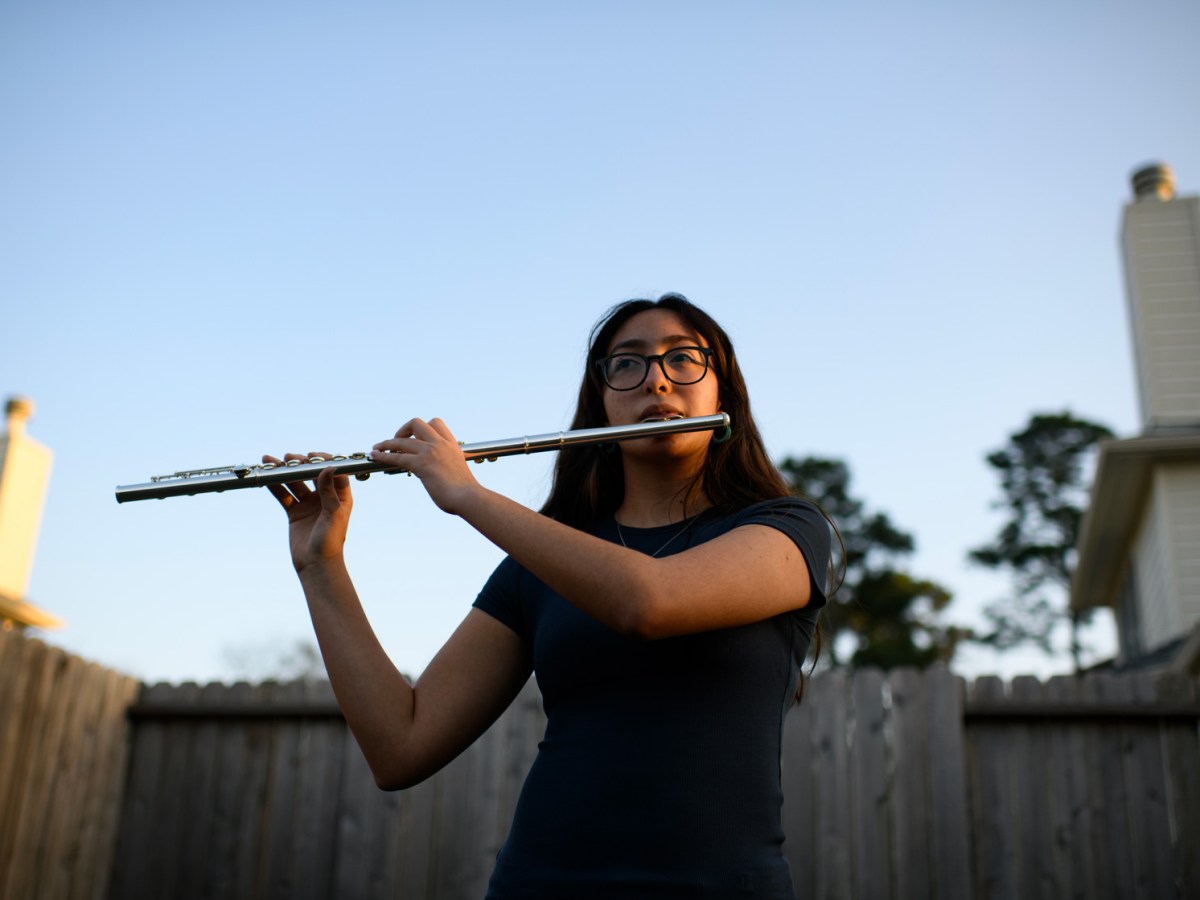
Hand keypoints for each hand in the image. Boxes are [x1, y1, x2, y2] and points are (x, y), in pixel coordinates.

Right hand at [264, 453, 352, 572]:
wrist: (315, 565)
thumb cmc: (330, 542)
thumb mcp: (333, 515)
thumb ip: (329, 492)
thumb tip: (328, 467)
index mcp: (340, 497)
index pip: (334, 472)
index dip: (323, 461)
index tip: (312, 455)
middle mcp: (325, 497)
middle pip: (311, 475)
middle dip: (300, 464)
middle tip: (289, 457)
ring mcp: (309, 504)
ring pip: (295, 483)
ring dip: (283, 472)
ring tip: (271, 460)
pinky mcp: (295, 512)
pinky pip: (284, 495)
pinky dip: (275, 486)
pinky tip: (266, 477)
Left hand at [371, 418, 481, 514]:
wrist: (469, 497)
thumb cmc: (466, 492)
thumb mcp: (457, 471)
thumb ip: (447, 467)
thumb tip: (440, 476)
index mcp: (451, 444)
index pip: (435, 423)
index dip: (421, 429)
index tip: (414, 439)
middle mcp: (440, 444)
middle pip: (417, 423)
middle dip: (403, 430)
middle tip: (397, 443)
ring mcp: (431, 452)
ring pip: (402, 440)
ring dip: (386, 443)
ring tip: (377, 448)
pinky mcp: (421, 464)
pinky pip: (397, 456)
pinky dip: (383, 455)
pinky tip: (375, 456)